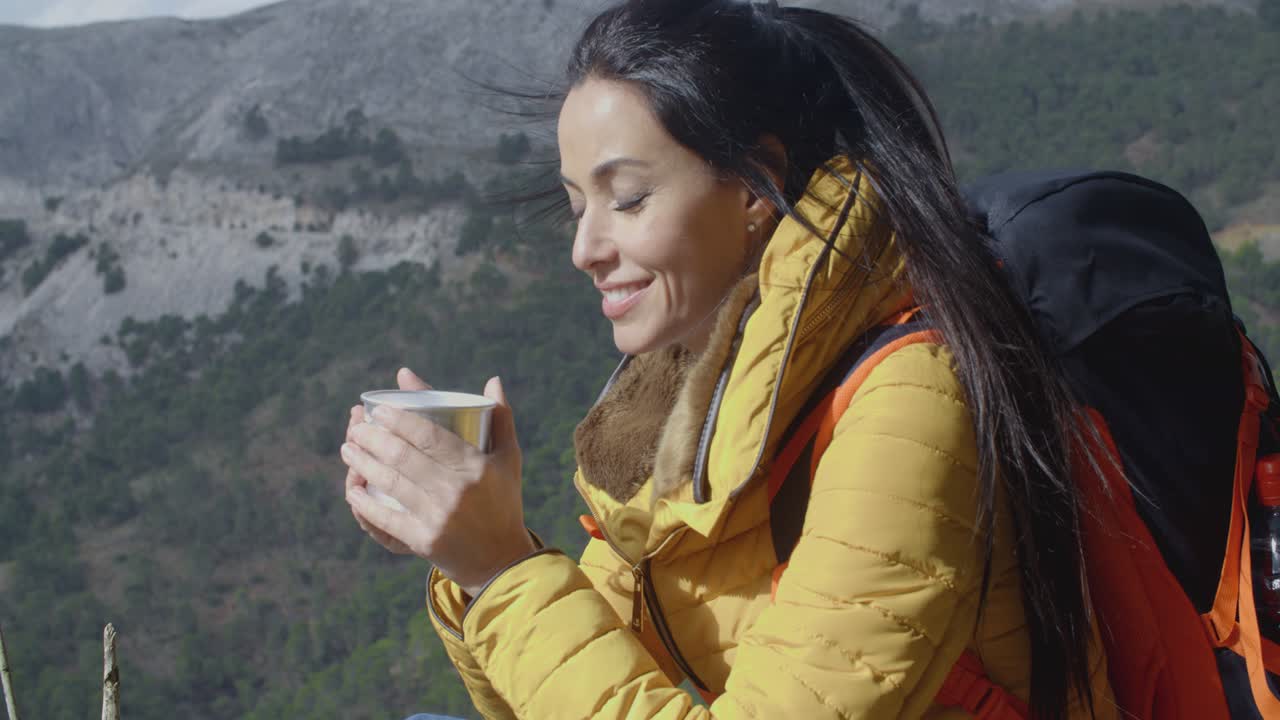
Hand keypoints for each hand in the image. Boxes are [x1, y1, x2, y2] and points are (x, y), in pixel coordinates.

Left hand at [341, 369, 536, 596]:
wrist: (501, 560)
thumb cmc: (503, 502)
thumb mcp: (509, 459)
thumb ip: (501, 418)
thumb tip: (493, 379)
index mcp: (475, 466)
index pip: (430, 436)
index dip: (399, 420)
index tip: (378, 409)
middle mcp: (455, 490)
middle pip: (402, 456)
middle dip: (372, 437)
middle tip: (356, 427)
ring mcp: (438, 516)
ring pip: (390, 483)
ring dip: (362, 463)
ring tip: (348, 449)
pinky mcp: (424, 541)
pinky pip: (386, 517)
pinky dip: (365, 503)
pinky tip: (353, 489)